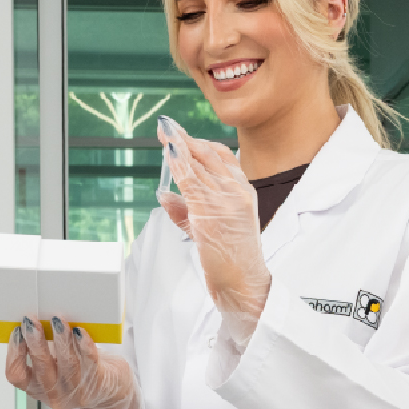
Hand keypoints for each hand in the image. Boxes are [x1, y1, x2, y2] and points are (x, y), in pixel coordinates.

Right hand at [5, 316, 141, 408]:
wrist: (112, 392)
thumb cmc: (79, 372)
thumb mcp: (56, 367)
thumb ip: (44, 351)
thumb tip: (32, 321)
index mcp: (38, 389)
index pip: (17, 375)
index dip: (14, 353)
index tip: (16, 332)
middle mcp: (55, 394)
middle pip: (41, 367)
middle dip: (35, 342)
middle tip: (31, 321)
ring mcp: (77, 391)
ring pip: (67, 364)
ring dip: (60, 340)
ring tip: (57, 320)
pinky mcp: (98, 383)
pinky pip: (90, 361)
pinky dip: (83, 344)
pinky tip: (79, 331)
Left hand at [158, 120, 271, 348]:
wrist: (243, 282)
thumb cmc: (231, 259)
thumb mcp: (212, 228)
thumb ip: (188, 211)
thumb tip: (165, 196)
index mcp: (243, 191)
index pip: (222, 156)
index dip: (199, 141)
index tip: (181, 133)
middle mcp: (237, 190)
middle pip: (208, 153)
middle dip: (184, 137)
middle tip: (166, 125)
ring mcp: (225, 199)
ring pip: (197, 163)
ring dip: (177, 144)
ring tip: (164, 130)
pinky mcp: (210, 210)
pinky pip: (190, 180)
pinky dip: (177, 162)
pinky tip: (168, 150)